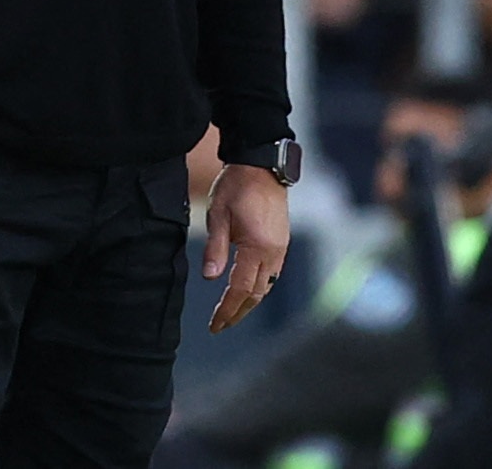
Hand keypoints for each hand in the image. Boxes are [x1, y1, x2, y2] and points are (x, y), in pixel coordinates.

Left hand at [203, 163, 290, 332]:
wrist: (261, 166)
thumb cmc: (236, 187)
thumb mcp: (218, 214)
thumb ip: (215, 248)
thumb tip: (209, 278)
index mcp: (257, 247)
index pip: (240, 289)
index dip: (227, 310)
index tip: (214, 325)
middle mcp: (274, 253)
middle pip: (256, 294)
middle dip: (238, 312)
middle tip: (220, 325)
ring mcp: (280, 248)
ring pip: (266, 286)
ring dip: (249, 302)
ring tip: (231, 313)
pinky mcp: (281, 242)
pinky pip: (272, 274)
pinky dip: (258, 287)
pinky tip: (246, 290)